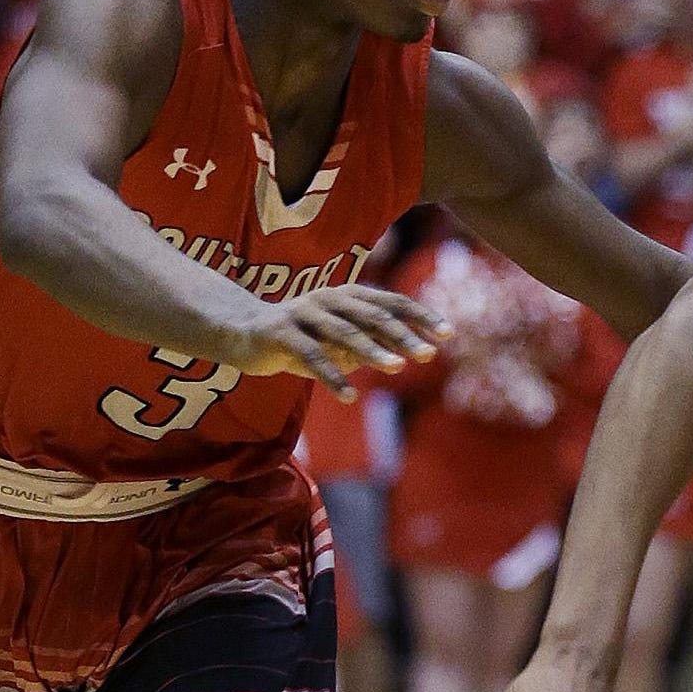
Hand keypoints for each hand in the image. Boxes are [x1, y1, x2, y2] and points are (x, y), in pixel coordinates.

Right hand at [219, 285, 448, 399]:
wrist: (243, 332)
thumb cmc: (304, 336)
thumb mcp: (343, 337)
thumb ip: (376, 340)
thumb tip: (420, 350)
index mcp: (349, 295)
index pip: (393, 302)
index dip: (421, 316)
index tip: (449, 335)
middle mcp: (329, 298)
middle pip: (373, 316)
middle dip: (403, 335)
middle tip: (428, 355)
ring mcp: (304, 313)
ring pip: (344, 332)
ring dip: (372, 352)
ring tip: (396, 369)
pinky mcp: (281, 333)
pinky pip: (311, 356)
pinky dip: (332, 376)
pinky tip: (349, 396)